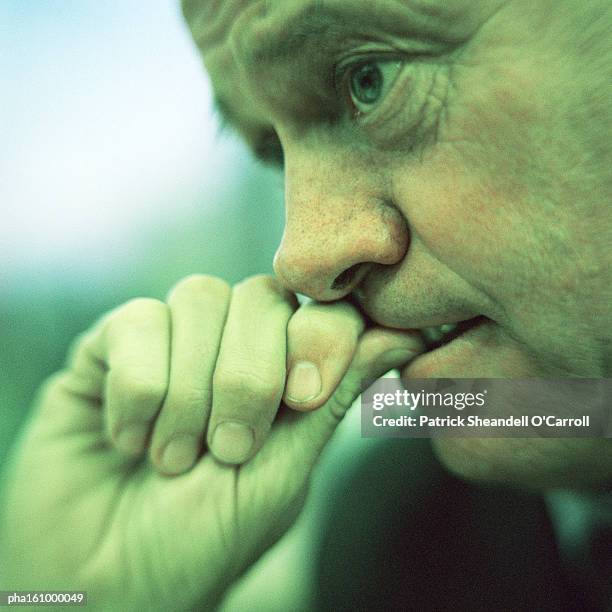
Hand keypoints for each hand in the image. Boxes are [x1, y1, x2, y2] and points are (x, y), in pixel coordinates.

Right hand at [0, 274, 422, 610]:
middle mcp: (229, 344)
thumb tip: (405, 333)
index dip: (321, 336)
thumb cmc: (203, 538)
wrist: (107, 580)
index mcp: (283, 371)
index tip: (303, 398)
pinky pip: (136, 321)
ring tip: (174, 458)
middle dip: (249, 375)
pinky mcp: (111, 346)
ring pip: (200, 295)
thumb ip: (335, 395)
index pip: (322, 307)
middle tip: (229, 450)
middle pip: (261, 293)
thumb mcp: (283, 472)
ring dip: (191, 388)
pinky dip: (139, 389)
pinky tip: (129, 440)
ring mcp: (172, 339)